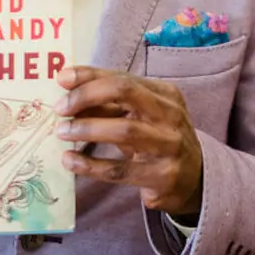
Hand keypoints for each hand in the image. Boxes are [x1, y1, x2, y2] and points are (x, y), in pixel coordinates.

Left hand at [55, 67, 202, 216]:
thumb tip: (69, 91)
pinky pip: (119, 170)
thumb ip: (111, 104)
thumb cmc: (158, 139)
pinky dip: (90, 165)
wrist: (193, 178)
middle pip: (126, 92)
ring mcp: (170, 145)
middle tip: (60, 108)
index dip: (90, 76)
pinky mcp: (162, 175)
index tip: (62, 79)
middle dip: (88, 96)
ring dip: (87, 129)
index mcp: (166, 94)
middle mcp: (171, 115)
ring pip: (124, 130)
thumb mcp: (142, 117)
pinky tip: (70, 160)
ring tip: (62, 133)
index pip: (123, 77)